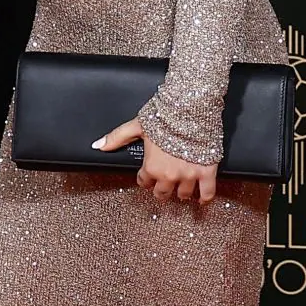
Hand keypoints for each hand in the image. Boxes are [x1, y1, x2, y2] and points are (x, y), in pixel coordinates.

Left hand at [93, 120, 219, 204]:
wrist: (190, 108)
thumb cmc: (165, 115)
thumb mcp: (137, 126)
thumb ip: (117, 138)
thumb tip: (99, 145)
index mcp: (152, 166)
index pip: (145, 182)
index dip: (145, 178)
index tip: (147, 176)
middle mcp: (169, 174)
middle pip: (163, 193)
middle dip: (162, 189)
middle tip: (164, 184)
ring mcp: (189, 175)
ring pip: (183, 194)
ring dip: (181, 192)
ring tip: (182, 187)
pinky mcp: (207, 171)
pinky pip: (207, 192)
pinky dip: (204, 197)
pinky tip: (201, 198)